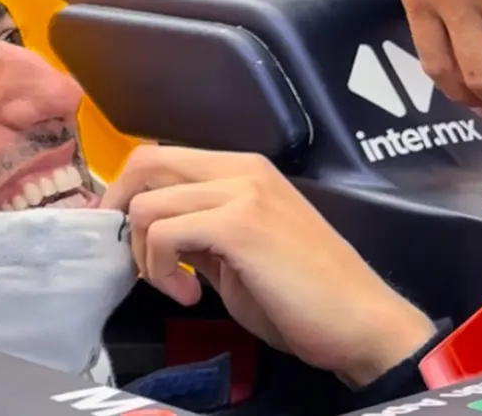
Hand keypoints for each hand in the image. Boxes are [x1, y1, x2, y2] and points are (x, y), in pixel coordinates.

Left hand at [106, 146, 436, 387]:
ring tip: (174, 287)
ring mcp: (242, 192)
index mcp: (244, 170)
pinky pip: (164, 233)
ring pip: (147, 204)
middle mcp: (242, 169)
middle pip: (146, 164)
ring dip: (144, 253)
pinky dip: (160, 269)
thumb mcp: (238, 255)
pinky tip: (189, 296)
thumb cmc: (306, 297)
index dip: (128, 195)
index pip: (160, 158)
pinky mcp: (239, 224)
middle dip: (121, 213)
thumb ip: (199, 234)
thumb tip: (153, 236)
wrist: (361, 323)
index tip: (126, 239)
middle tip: (135, 259)